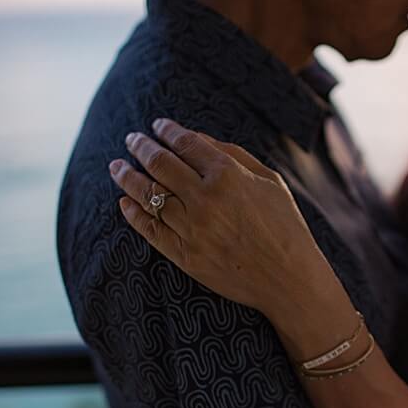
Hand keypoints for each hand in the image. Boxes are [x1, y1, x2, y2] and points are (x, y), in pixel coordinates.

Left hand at [108, 119, 333, 321]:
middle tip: (132, 140)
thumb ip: (233, 155)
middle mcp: (205, 199)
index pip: (184, 143)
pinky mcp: (186, 256)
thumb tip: (196, 138)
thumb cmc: (286, 228)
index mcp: (227, 175)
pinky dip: (133, 214)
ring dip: (127, 176)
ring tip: (117, 166)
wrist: (290, 281)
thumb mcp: (270, 182)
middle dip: (141, 146)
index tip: (157, 126)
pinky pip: (150, 230)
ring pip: (148, 194)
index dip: (166, 130)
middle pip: (159, 163)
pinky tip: (124, 203)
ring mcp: (193, 229)